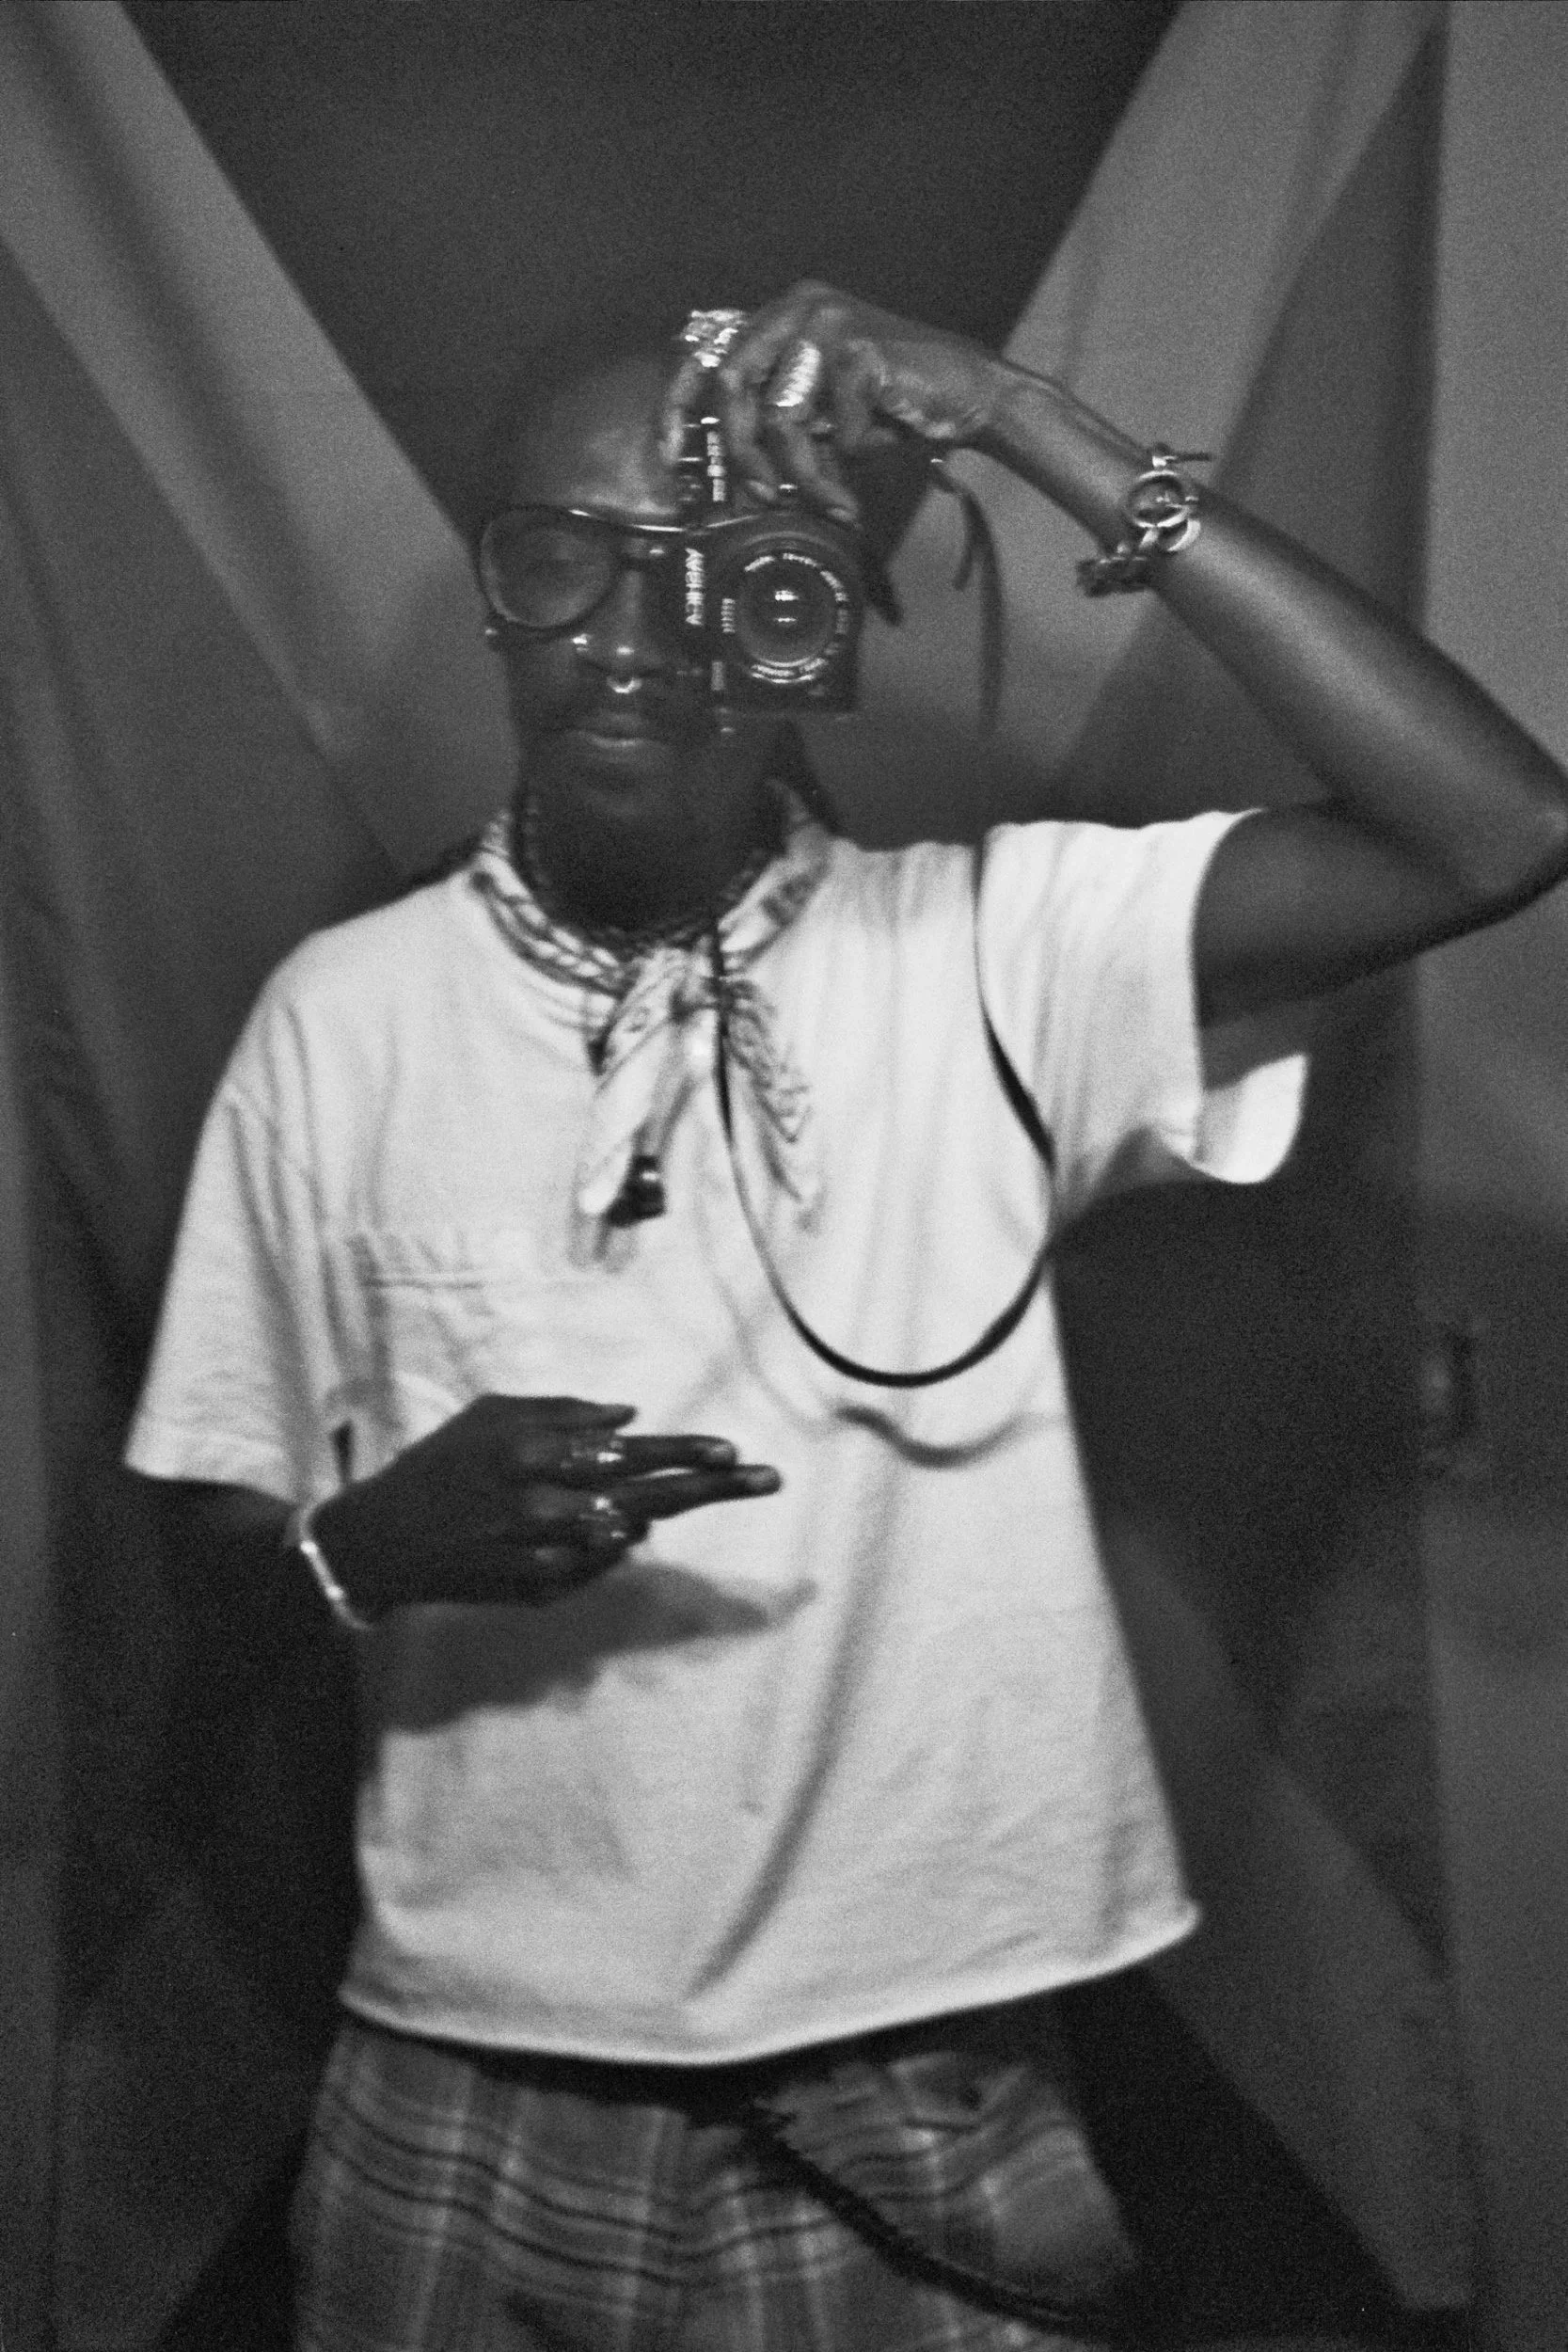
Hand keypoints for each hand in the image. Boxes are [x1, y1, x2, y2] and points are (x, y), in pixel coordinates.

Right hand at [310, 1394, 780, 1617]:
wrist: (384, 1542)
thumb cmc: (440, 1465)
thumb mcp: (491, 1415)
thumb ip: (560, 1412)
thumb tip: (629, 1416)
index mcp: (531, 1452)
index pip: (625, 1452)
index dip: (682, 1452)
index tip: (732, 1449)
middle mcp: (542, 1506)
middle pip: (646, 1498)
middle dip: (711, 1487)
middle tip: (769, 1478)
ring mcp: (542, 1556)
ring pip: (626, 1535)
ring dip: (651, 1513)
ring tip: (680, 1489)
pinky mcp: (538, 1592)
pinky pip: (596, 1567)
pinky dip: (605, 1544)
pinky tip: (591, 1525)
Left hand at [661, 280, 1004, 524]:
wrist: (969, 396)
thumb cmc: (891, 410)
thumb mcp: (819, 412)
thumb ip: (775, 418)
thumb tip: (725, 467)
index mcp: (781, 314)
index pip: (708, 348)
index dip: (679, 401)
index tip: (670, 452)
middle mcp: (798, 304)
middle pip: (731, 382)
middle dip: (741, 452)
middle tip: (762, 495)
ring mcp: (827, 320)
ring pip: (780, 416)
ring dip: (805, 472)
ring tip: (832, 498)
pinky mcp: (858, 347)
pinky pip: (831, 426)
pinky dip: (852, 451)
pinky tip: (878, 443)